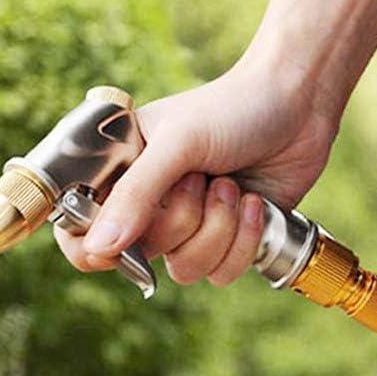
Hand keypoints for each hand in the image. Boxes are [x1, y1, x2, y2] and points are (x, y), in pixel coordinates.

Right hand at [54, 58, 339, 284]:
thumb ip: (135, 195)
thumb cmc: (231, 108)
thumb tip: (99, 248)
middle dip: (180, 221)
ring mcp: (184, 228)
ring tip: (229, 185)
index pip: (77, 232)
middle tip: (198, 180)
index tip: (119, 241)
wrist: (299, 100)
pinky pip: (219, 275)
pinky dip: (244, 240)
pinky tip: (252, 202)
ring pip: (183, 270)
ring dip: (217, 229)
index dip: (92, 248)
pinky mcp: (223, 241)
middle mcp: (145, 208)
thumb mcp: (176, 145)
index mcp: (117, 177)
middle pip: (138, 258)